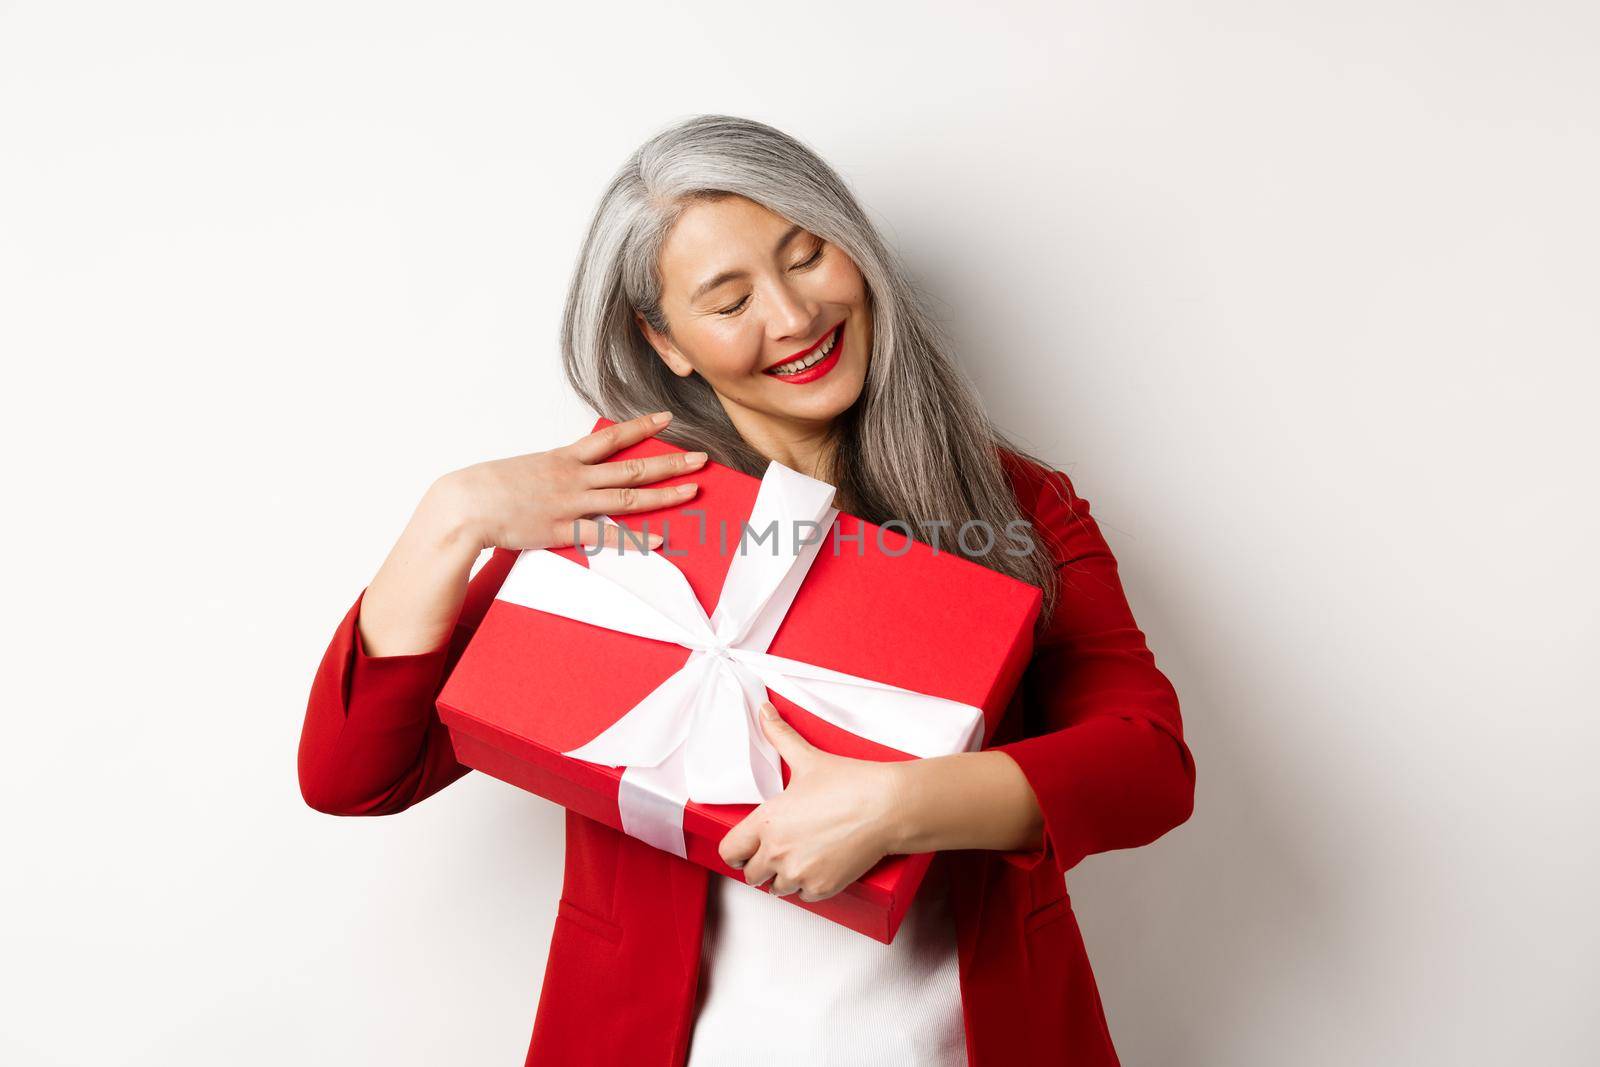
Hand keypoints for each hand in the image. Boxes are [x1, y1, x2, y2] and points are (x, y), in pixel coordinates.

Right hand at [432, 410, 706, 553]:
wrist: (464, 505)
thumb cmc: (488, 487)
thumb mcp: (524, 469)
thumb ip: (550, 471)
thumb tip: (567, 472)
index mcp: (563, 458)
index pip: (611, 438)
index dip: (641, 427)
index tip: (666, 418)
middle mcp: (573, 477)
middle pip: (632, 466)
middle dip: (670, 462)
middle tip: (701, 458)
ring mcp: (571, 503)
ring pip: (627, 496)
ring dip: (664, 494)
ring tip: (692, 490)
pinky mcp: (563, 530)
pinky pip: (606, 534)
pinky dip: (635, 538)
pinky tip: (660, 539)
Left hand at [717, 701, 908, 902]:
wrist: (888, 806)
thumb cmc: (850, 784)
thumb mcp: (808, 758)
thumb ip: (779, 736)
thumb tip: (764, 711)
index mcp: (767, 822)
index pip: (729, 852)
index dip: (738, 849)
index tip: (748, 846)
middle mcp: (777, 852)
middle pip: (751, 875)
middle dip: (762, 864)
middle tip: (780, 849)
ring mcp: (800, 873)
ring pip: (777, 888)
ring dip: (784, 877)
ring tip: (802, 856)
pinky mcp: (822, 888)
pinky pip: (804, 896)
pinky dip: (809, 886)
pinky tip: (820, 865)